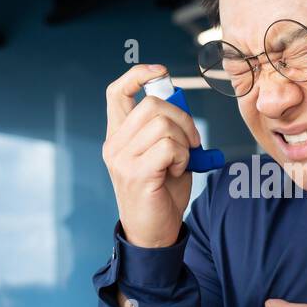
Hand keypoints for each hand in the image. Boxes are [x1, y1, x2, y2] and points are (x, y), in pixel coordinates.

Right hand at [103, 64, 201, 248]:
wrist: (154, 234)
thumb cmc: (162, 193)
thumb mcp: (164, 154)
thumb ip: (167, 128)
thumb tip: (179, 99)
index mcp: (117, 137)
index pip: (116, 92)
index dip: (137, 75)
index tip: (161, 72)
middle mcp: (114, 145)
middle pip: (152, 104)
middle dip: (183, 118)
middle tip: (192, 142)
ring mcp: (121, 159)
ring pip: (163, 124)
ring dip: (184, 141)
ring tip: (181, 161)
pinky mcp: (136, 173)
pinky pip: (168, 146)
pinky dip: (182, 155)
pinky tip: (178, 170)